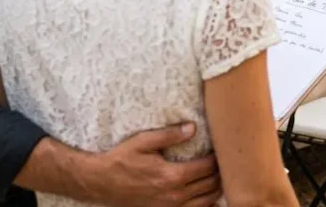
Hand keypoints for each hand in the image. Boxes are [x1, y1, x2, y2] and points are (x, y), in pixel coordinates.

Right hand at [87, 124, 221, 206]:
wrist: (101, 183)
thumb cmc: (122, 159)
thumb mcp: (144, 142)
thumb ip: (170, 135)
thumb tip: (193, 127)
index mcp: (172, 176)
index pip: (208, 167)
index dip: (218, 157)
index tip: (220, 148)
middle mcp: (175, 195)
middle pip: (211, 185)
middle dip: (220, 172)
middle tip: (223, 160)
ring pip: (207, 201)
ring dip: (216, 188)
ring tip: (218, 175)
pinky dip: (205, 203)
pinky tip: (206, 193)